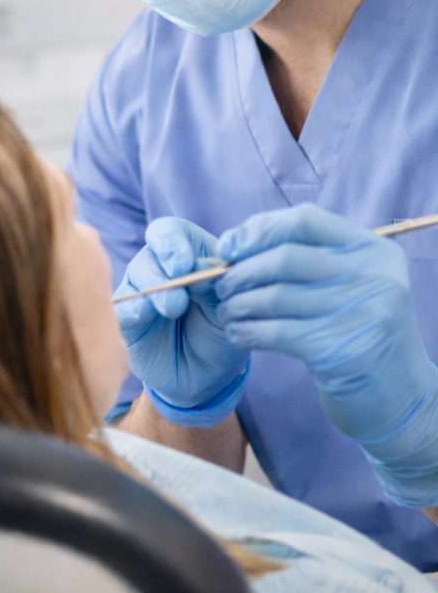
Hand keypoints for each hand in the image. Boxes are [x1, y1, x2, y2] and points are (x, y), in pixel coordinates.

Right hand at [113, 217, 249, 426]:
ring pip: (135, 273)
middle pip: (151, 251)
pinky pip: (120, 305)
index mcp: (189, 256)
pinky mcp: (126, 317)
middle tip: (179, 294)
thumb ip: (214, 287)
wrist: (205, 380)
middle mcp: (161, 268)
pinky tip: (144, 316)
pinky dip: (131, 307)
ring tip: (171, 310)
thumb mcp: (227, 311)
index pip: (171, 233)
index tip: (184, 264)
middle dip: (164, 268)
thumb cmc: (220, 337)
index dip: (172, 242)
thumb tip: (198, 266)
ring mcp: (140, 291)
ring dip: (153, 288)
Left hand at [216, 204, 437, 506]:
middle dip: (241, 271)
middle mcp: (375, 277)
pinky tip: (237, 333)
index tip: (227, 248)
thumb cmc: (357, 335)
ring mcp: (362, 314)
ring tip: (227, 311)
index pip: (304, 220)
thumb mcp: (349, 287)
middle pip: (284, 258)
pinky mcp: (341, 351)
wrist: (401, 401)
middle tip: (221, 287)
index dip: (257, 230)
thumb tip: (230, 245)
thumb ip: (304, 260)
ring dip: (239, 304)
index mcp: (375, 251)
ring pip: (274, 296)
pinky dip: (247, 331)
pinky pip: (275, 332)